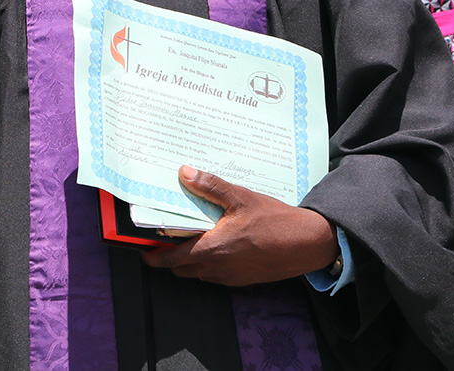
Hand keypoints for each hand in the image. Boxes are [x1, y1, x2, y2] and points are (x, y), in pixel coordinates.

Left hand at [142, 166, 338, 285]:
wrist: (309, 243)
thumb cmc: (276, 221)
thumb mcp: (241, 197)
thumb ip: (210, 186)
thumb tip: (185, 173)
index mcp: (212, 250)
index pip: (172, 259)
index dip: (155, 256)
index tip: (144, 250)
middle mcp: (218, 268)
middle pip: (182, 269)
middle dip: (170, 259)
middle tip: (165, 240)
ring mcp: (232, 277)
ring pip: (199, 274)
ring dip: (190, 261)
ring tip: (190, 239)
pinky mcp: (244, 279)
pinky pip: (217, 276)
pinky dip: (209, 264)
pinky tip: (216, 246)